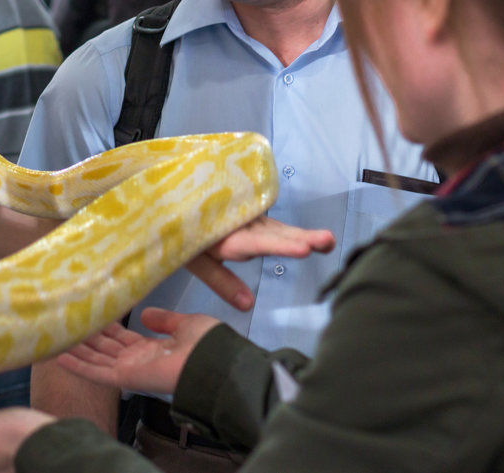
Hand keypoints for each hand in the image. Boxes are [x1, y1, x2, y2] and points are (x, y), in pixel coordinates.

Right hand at [56, 308, 218, 395]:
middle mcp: (137, 360)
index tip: (90, 312)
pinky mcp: (125, 379)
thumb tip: (144, 314)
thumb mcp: (185, 324)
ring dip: (75, 348)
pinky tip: (57, 356)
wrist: (214, 363)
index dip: (105, 325)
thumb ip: (164, 320)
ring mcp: (129, 370)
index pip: (121, 337)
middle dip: (85, 334)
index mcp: (152, 349)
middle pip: (104, 347)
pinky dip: (76, 365)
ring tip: (53, 334)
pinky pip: (95, 372)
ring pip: (94, 358)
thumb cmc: (206, 345)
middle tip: (64, 318)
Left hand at [186, 216, 334, 309]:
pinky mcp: (252, 214)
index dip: (281, 246)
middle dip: (303, 238)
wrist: (176, 199)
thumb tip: (249, 305)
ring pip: (278, 228)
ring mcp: (249, 217)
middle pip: (275, 233)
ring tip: (326, 241)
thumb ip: (222, 282)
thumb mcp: (195, 261)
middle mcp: (242, 224)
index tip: (305, 248)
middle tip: (328, 241)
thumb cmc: (183, 234)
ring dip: (303, 235)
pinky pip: (273, 225)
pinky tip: (311, 239)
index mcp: (226, 237)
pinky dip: (291, 233)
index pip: (257, 243)